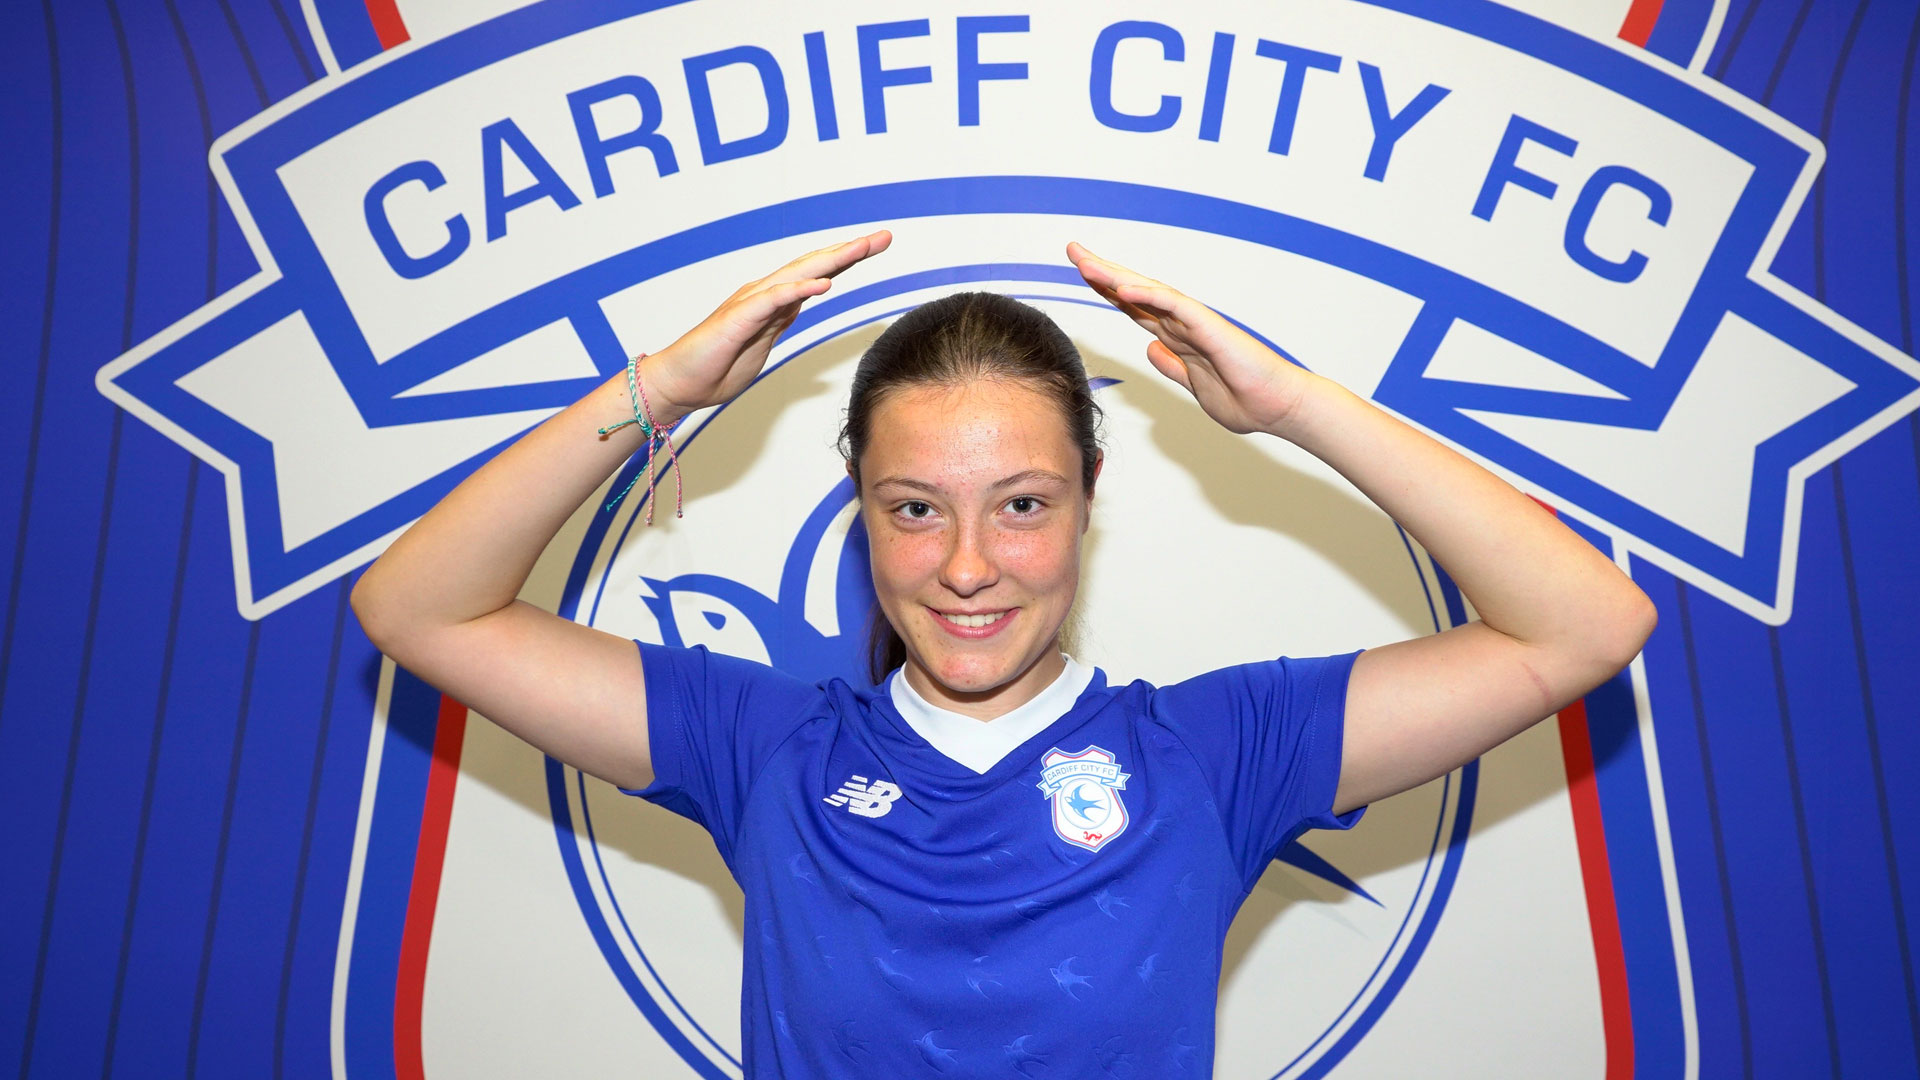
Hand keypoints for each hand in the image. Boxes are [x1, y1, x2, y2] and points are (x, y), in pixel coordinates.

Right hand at [644, 229, 892, 413]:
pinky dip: (797, 290)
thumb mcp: (762, 344)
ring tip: (860, 248)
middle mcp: (763, 294)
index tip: (876, 247)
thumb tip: (801, 305)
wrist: (677, 383)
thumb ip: (781, 322)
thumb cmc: (715, 367)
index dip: (847, 259)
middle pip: (814, 266)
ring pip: (797, 274)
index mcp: (773, 302)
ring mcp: (750, 303)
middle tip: (883, 237)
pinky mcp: (737, 319)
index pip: (817, 274)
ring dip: (831, 260)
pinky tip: (822, 284)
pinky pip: (772, 301)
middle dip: (850, 250)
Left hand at [1067, 241, 1313, 435]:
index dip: (1108, 291)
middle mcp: (1183, 324)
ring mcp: (1195, 323)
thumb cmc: (1246, 399)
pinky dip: (1148, 295)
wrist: (1277, 408)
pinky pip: (1174, 305)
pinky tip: (1123, 288)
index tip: (1082, 275)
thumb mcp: (1194, 386)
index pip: (1135, 308)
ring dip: (1117, 276)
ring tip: (1087, 263)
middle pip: (1135, 292)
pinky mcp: (1209, 327)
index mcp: (1178, 338)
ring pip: (1150, 291)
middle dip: (1103, 272)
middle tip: (1074, 252)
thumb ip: (1172, 366)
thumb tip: (1152, 349)